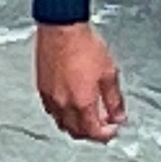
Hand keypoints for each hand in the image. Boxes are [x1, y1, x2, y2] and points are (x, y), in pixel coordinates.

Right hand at [35, 22, 126, 142]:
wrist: (61, 27)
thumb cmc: (83, 44)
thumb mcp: (108, 73)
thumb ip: (114, 99)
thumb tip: (118, 116)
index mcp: (82, 103)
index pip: (94, 132)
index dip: (106, 134)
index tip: (113, 129)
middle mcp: (63, 104)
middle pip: (77, 132)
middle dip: (91, 133)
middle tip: (102, 126)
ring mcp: (50, 97)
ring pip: (62, 124)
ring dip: (76, 126)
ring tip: (87, 117)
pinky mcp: (42, 88)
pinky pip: (51, 111)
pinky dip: (62, 115)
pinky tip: (70, 106)